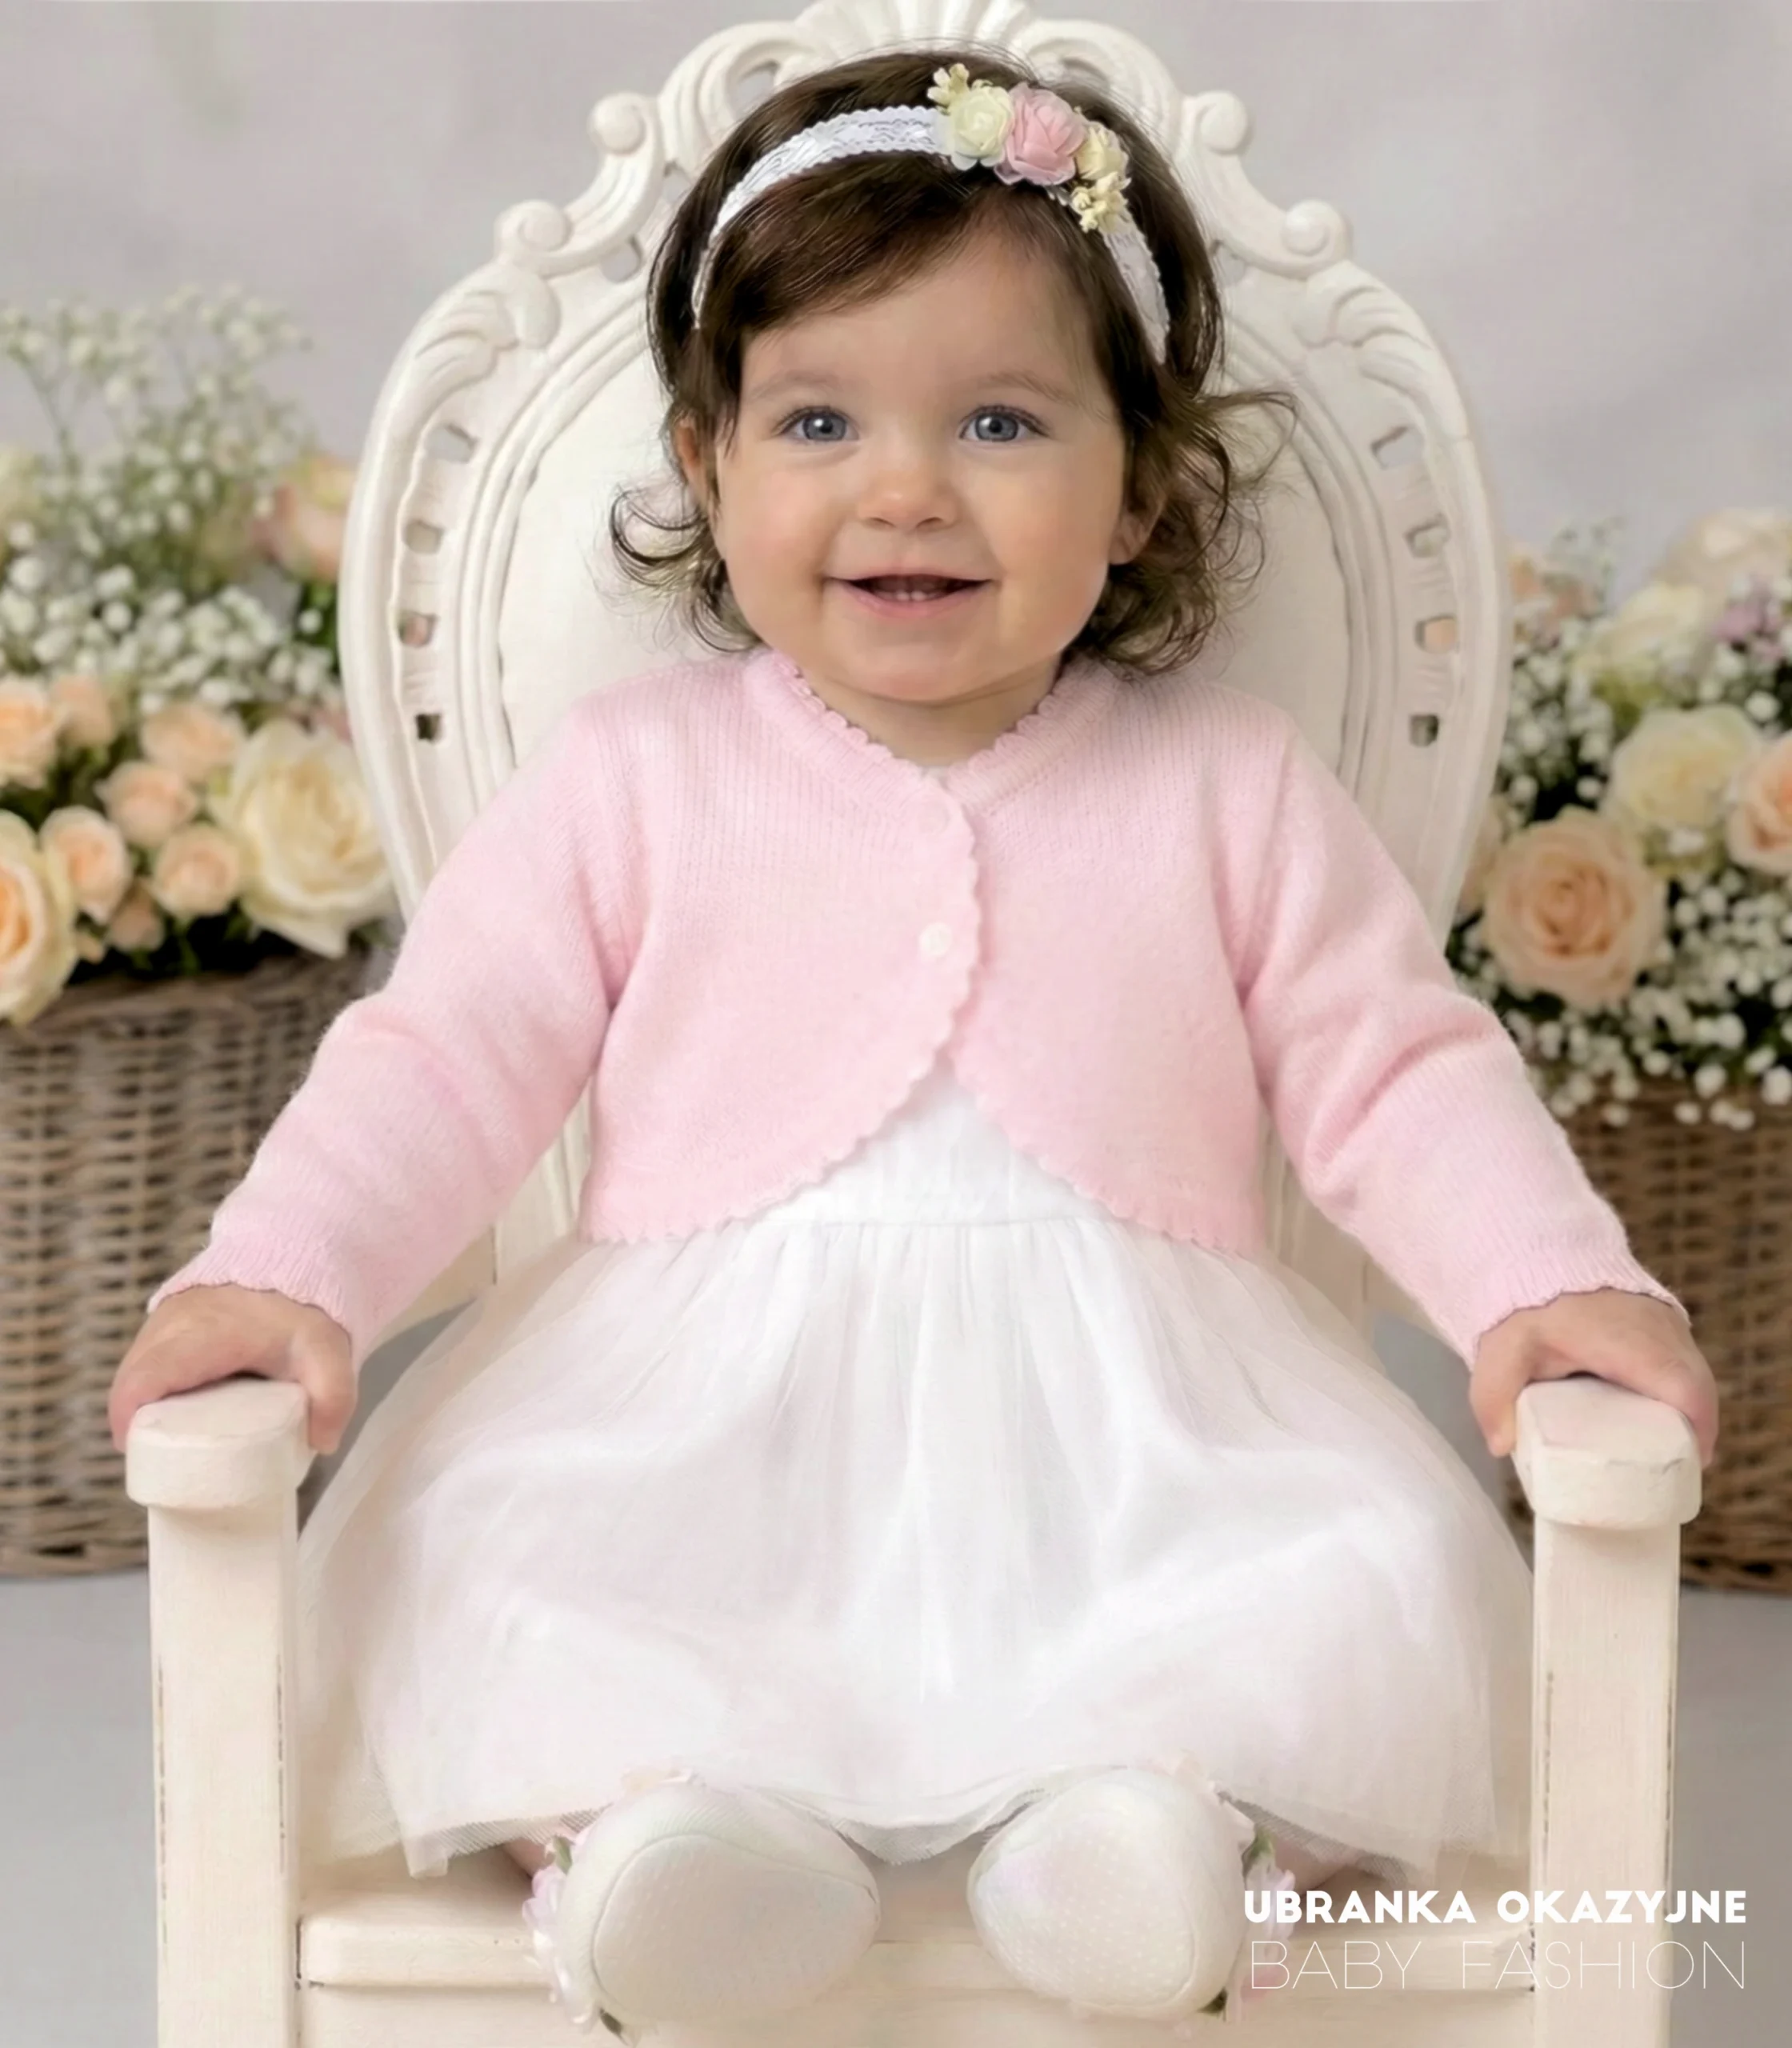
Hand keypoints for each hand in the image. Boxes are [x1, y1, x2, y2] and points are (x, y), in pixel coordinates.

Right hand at [109, 1283, 356, 1456]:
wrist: (297, 1262)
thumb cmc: (304, 1315)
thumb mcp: (327, 1355)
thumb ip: (333, 1398)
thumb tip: (323, 1443)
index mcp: (204, 1334)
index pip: (144, 1379)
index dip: (129, 1420)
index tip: (142, 1453)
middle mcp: (172, 1322)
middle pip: (132, 1379)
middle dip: (136, 1421)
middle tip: (163, 1457)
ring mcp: (164, 1316)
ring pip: (134, 1368)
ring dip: (141, 1404)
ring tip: (168, 1438)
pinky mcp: (165, 1317)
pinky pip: (143, 1357)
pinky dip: (149, 1386)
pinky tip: (171, 1409)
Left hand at [1469, 1288, 1716, 1468]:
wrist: (1535, 1254)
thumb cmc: (1524, 1308)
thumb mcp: (1503, 1351)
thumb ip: (1494, 1396)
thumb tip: (1500, 1446)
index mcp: (1627, 1340)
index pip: (1684, 1387)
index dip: (1697, 1428)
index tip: (1691, 1462)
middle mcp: (1658, 1326)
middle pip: (1698, 1385)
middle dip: (1695, 1427)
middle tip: (1676, 1464)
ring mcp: (1665, 1317)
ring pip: (1695, 1371)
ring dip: (1690, 1407)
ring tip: (1670, 1446)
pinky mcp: (1662, 1314)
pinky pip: (1685, 1357)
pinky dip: (1681, 1387)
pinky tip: (1663, 1413)